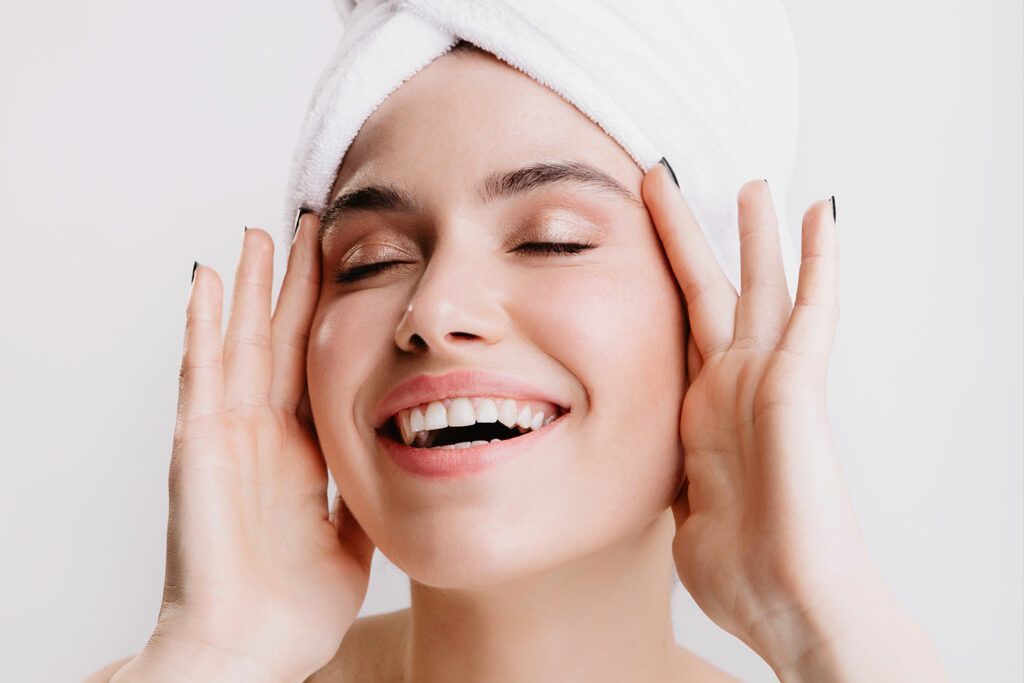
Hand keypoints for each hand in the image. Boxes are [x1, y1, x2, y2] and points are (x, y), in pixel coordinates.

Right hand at [119, 214, 373, 681]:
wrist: (250, 650)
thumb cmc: (291, 607)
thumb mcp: (352, 534)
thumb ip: (368, 492)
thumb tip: (405, 460)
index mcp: (297, 452)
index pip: (313, 366)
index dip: (328, 319)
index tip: (344, 270)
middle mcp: (261, 434)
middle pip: (278, 341)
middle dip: (293, 285)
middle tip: (307, 227)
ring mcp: (227, 435)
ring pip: (238, 342)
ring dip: (247, 288)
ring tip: (259, 234)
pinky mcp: (199, 445)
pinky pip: (200, 373)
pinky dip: (199, 325)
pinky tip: (205, 281)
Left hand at [643, 170, 876, 667]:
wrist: (783, 601)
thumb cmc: (740, 571)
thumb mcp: (684, 509)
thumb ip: (677, 478)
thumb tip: (666, 478)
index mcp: (701, 412)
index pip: (678, 331)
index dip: (661, 286)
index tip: (639, 246)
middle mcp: (732, 387)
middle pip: (711, 292)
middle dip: (691, 236)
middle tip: (672, 180)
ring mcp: (766, 382)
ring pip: (762, 287)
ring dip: (756, 234)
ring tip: (751, 181)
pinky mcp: (797, 385)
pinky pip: (812, 310)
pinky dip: (819, 262)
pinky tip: (820, 215)